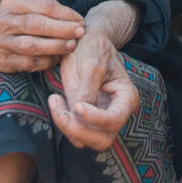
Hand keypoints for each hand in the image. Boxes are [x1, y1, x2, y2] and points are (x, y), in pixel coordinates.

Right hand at [0, 0, 85, 73]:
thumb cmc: (11, 22)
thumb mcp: (21, 7)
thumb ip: (43, 8)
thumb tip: (74, 18)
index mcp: (10, 3)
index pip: (42, 5)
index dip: (65, 13)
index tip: (80, 19)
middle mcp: (1, 21)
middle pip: (36, 24)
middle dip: (62, 28)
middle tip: (80, 31)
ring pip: (31, 45)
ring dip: (56, 46)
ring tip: (72, 45)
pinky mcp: (1, 62)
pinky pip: (28, 63)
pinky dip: (46, 61)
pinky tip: (58, 57)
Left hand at [48, 31, 139, 151]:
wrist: (86, 41)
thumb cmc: (94, 47)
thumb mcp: (92, 63)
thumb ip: (87, 89)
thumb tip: (79, 112)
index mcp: (126, 97)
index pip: (114, 119)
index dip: (95, 118)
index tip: (77, 105)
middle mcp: (116, 112)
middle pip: (102, 140)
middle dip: (78, 130)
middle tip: (60, 111)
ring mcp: (100, 117)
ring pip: (85, 140)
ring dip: (67, 127)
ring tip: (55, 101)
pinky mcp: (84, 117)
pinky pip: (73, 131)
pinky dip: (61, 121)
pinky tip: (55, 101)